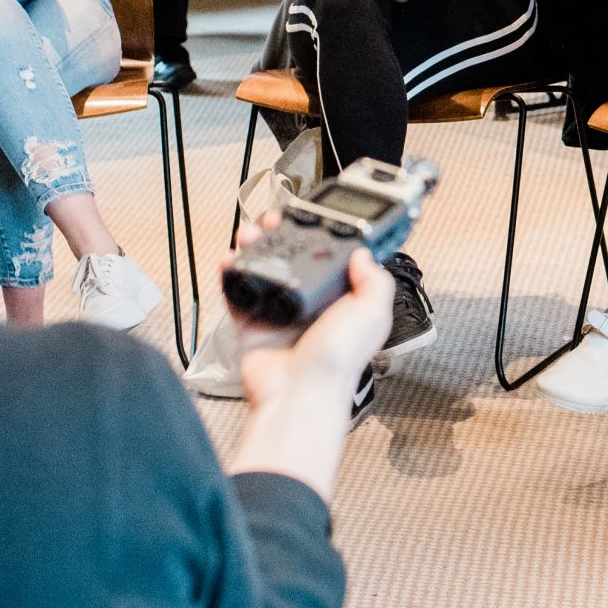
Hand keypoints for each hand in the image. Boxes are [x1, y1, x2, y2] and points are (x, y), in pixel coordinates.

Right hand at [230, 219, 395, 408]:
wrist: (299, 392)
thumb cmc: (338, 361)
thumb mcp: (372, 313)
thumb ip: (375, 280)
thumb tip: (365, 253)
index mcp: (341, 300)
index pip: (333, 258)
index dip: (323, 235)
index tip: (313, 216)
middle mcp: (310, 303)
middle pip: (295, 258)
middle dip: (284, 234)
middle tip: (277, 219)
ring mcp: (278, 311)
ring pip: (265, 268)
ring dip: (256, 246)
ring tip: (252, 232)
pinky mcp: (251, 323)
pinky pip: (238, 292)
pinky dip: (231, 272)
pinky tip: (232, 258)